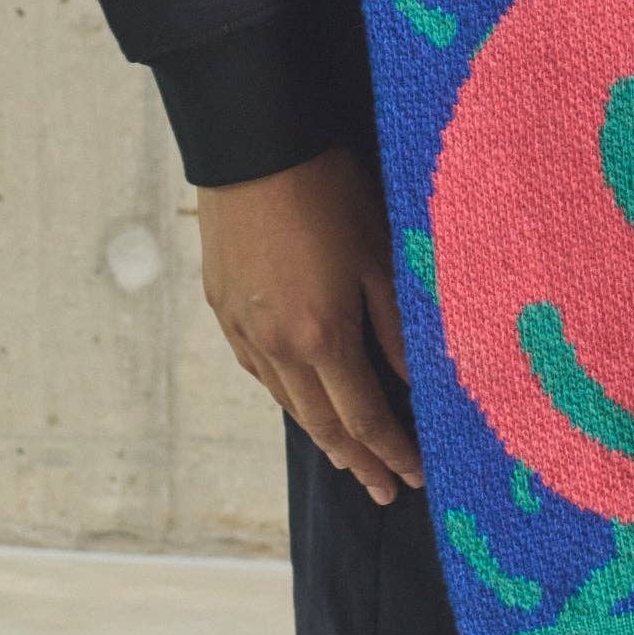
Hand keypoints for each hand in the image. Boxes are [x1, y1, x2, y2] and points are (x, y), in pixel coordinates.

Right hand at [196, 145, 423, 504]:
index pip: (364, 417)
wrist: (253, 145)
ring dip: (319, 434)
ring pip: (286, 401)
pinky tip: (298, 397)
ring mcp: (243, 330)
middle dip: (357, 461)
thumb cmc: (327, 189)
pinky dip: (285, 393)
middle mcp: (276, 346)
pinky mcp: (222, 308)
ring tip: (345, 456)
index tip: (412, 477)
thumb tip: (411, 380)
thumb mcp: (379, 253)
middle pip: (321, 424)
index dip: (391, 453)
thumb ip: (395, 325)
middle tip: (382, 489)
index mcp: (321, 335)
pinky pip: (257, 370)